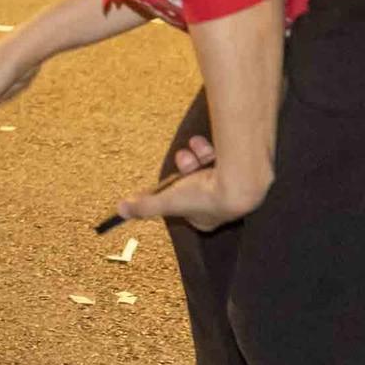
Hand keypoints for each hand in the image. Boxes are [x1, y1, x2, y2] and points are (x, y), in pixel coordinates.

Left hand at [116, 134, 268, 231]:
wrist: (241, 180)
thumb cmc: (204, 196)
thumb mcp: (166, 201)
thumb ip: (143, 206)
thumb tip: (120, 211)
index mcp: (205, 220)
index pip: (185, 209)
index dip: (174, 194)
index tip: (166, 183)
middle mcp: (222, 208)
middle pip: (194, 185)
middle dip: (185, 168)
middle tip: (183, 158)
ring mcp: (234, 190)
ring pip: (207, 169)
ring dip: (197, 156)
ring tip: (196, 147)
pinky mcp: (243, 173)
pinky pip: (222, 159)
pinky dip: (211, 150)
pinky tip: (206, 144)